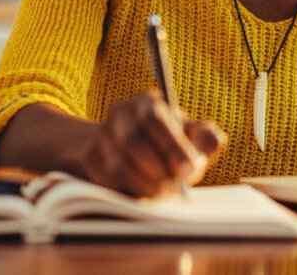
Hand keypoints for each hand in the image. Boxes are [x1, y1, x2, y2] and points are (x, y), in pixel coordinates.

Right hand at [79, 91, 225, 196]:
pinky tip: (144, 193)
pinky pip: (106, 180)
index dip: (173, 147)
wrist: (134, 152)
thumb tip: (206, 148)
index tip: (189, 171)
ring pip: (118, 164)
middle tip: (175, 187)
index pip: (155, 120)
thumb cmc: (173, 143)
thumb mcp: (193, 136)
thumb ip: (207, 139)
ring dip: (144, 184)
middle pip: (132, 142)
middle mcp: (120, 112)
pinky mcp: (89, 157)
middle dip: (158, 169)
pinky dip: (128, 190)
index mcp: (148, 102)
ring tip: (162, 192)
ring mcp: (101, 134)